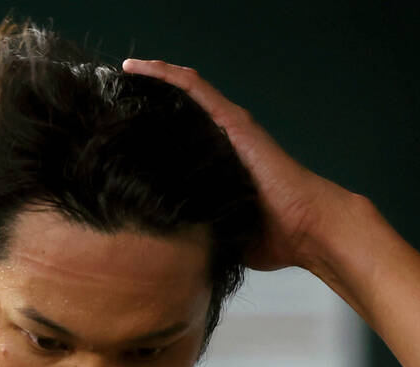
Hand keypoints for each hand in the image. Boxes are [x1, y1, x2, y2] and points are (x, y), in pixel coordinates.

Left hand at [122, 58, 346, 272]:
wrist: (307, 229)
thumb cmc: (274, 237)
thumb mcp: (220, 231)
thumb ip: (196, 229)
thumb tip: (164, 246)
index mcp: (219, 163)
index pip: (179, 136)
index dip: (152, 129)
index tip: (120, 130)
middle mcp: (223, 139)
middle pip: (179, 109)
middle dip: (147, 101)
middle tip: (112, 97)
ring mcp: (229, 127)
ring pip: (184, 91)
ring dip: (152, 79)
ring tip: (121, 73)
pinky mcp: (234, 121)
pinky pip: (194, 87)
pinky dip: (166, 75)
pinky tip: (138, 67)